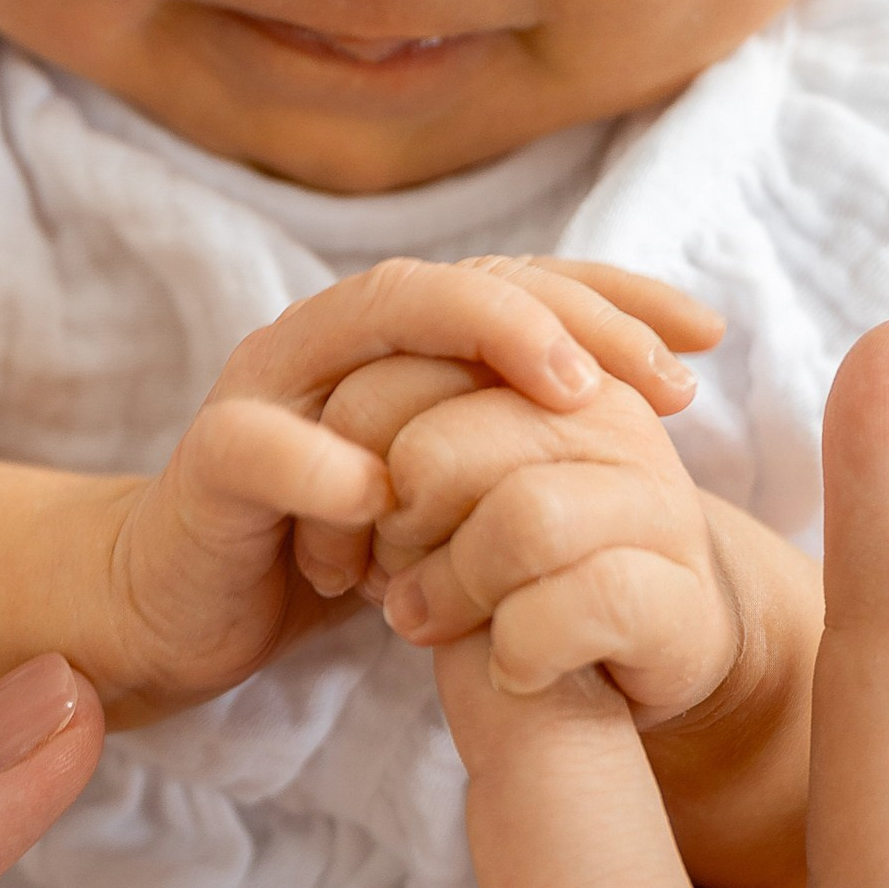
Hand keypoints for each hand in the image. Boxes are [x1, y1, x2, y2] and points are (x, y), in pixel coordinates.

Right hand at [97, 256, 715, 719]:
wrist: (178, 607)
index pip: (519, 281)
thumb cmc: (329, 548)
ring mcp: (267, 389)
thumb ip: (518, 444)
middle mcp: (335, 340)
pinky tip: (392, 503)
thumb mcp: (451, 496)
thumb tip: (659, 415)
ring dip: (479, 342)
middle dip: (573, 315)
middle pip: (461, 280)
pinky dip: (330, 467)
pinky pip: (266, 447)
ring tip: (573, 397)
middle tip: (663, 376)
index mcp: (397, 340)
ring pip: (371, 319)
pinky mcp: (210, 464)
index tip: (710, 337)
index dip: (617, 295)